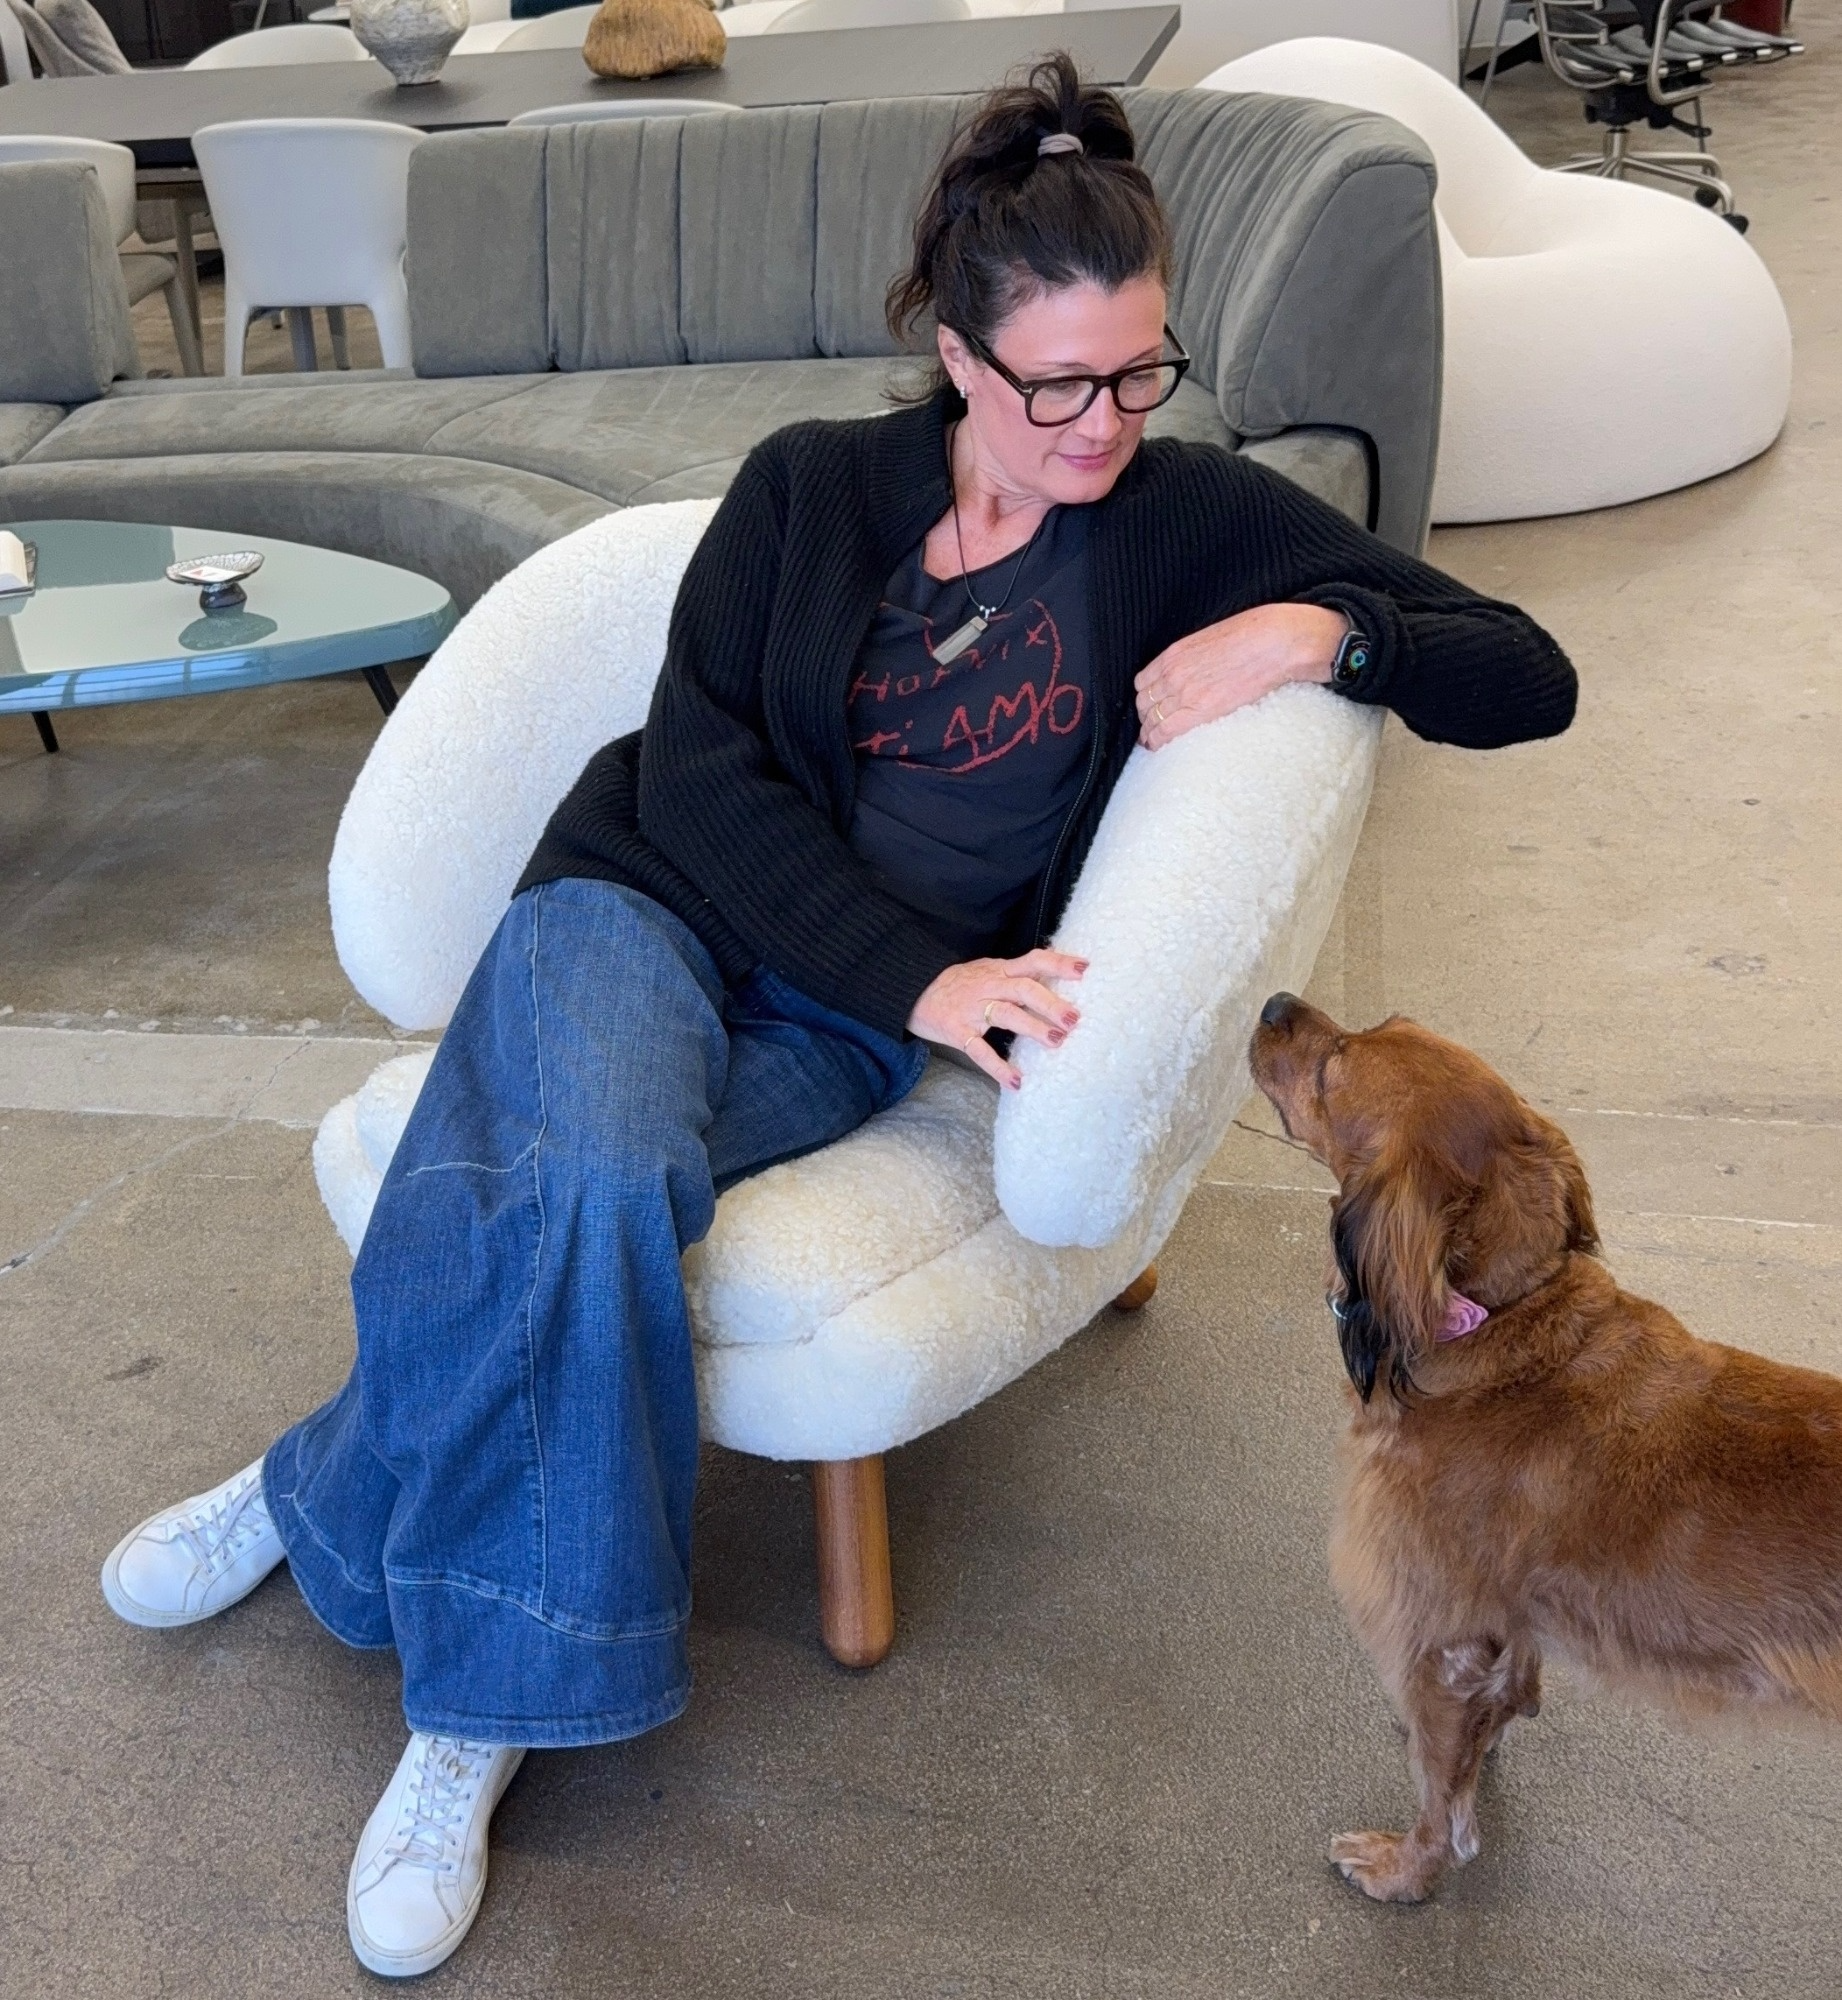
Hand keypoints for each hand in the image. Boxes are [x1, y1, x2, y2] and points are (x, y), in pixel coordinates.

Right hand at [907, 948, 1087, 1090]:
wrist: (912, 991)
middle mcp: (988, 986)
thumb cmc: (958, 984)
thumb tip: (1056, 980)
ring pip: (1006, 1014)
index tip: (1084, 969)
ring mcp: (972, 1009)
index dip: (1058, 964)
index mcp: (999, 970)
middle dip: (1051, 1003)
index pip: (1033, 961)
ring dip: (1033, 1027)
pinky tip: (1015, 1081)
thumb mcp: (987, 970)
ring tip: (1056, 1041)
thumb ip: (1017, 975)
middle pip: (1024, 989)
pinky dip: (997, 1067)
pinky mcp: (957, 1032)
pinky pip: (979, 1050)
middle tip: (1074, 1018)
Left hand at [1135, 603, 1346, 749]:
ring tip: (1153, 740)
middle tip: (1151, 726)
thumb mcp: (1213, 638)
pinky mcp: (1200, 711)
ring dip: (1149, 731)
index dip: (1145, 697)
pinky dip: (1157, 741)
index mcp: (1175, 653)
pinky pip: (1165, 732)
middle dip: (1146, 715)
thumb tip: (1196, 668)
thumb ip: (1196, 656)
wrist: (1276, 642)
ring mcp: (1185, 693)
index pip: (1143, 682)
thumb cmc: (1255, 634)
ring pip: (1151, 719)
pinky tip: (1157, 747)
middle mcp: (1173, 673)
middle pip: (1145, 702)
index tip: (1150, 706)